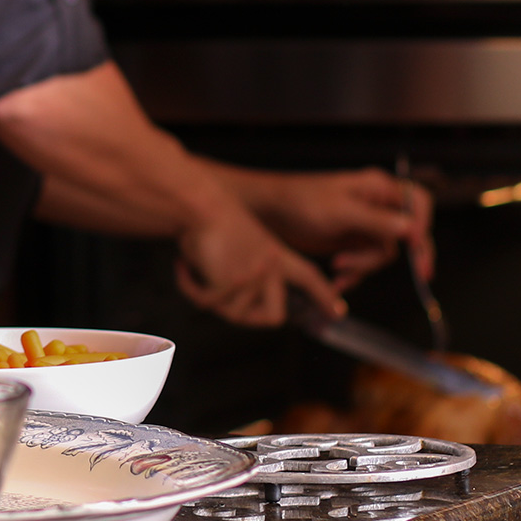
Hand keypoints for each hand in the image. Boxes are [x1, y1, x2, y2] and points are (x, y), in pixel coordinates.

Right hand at [173, 204, 345, 327]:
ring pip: (233, 314)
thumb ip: (247, 269)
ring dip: (209, 296)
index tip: (337, 313)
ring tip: (195, 271)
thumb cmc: (211, 217)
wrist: (199, 204)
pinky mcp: (231, 284)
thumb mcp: (240, 243)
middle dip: (249, 316)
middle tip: (224, 301)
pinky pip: (207, 303)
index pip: (309, 278)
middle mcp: (271, 269)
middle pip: (274, 316)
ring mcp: (253, 278)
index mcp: (276, 254)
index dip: (323, 297)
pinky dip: (189, 287)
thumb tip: (232, 294)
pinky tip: (183, 267)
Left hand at [241, 168, 433, 285]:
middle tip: (420, 276)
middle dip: (395, 254)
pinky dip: (355, 273)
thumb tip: (411, 229)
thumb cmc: (299, 202)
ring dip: (364, 266)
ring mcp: (364, 225)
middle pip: (405, 234)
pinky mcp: (350, 242)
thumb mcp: (339, 212)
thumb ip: (376, 221)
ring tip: (338, 267)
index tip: (417, 249)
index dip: (423, 224)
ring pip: (384, 253)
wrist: (266, 213)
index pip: (417, 202)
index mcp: (377, 188)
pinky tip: (338, 281)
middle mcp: (376, 205)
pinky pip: (365, 263)